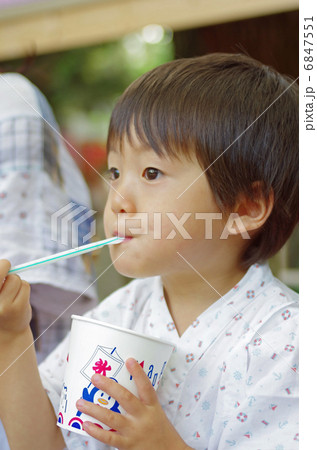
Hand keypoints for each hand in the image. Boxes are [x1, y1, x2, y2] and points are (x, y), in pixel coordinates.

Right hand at [0, 259, 30, 335]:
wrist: (7, 333)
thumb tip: (4, 262)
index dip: (0, 267)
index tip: (4, 265)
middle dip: (4, 265)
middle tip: (7, 265)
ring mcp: (3, 306)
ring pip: (15, 279)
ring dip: (16, 281)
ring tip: (12, 293)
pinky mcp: (17, 308)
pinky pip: (24, 285)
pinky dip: (23, 288)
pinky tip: (19, 299)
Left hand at [76, 358, 191, 449]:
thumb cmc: (161, 432)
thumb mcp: (157, 414)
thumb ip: (143, 403)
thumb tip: (124, 388)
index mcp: (152, 407)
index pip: (146, 387)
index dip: (138, 373)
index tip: (129, 360)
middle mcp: (143, 417)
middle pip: (125, 398)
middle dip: (109, 386)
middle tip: (95, 377)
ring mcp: (134, 431)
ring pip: (111, 417)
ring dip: (94, 409)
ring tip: (80, 402)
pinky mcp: (127, 445)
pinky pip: (109, 437)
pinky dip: (96, 431)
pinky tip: (86, 424)